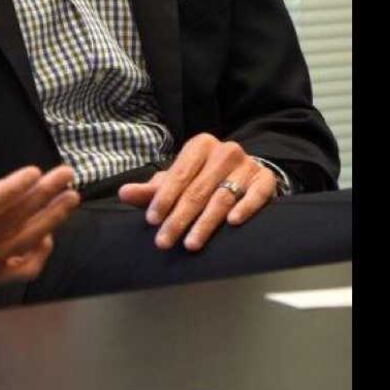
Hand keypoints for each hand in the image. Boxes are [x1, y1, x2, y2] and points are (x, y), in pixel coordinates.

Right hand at [0, 130, 77, 283]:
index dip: (12, 189)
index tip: (35, 171)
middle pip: (10, 221)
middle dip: (42, 196)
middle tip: (66, 175)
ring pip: (22, 243)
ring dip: (51, 219)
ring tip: (70, 197)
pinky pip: (24, 270)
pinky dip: (41, 252)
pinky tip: (50, 231)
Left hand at [115, 134, 277, 250]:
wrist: (244, 174)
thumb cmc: (203, 178)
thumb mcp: (177, 180)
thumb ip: (151, 189)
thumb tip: (123, 194)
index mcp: (200, 146)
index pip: (179, 174)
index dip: (164, 198)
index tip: (151, 221)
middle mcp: (225, 151)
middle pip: (198, 190)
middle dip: (179, 218)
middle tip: (164, 241)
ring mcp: (248, 165)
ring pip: (223, 197)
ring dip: (206, 223)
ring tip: (190, 243)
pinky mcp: (265, 180)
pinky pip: (256, 195)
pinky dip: (245, 207)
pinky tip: (232, 222)